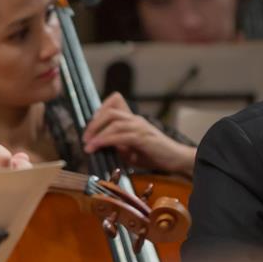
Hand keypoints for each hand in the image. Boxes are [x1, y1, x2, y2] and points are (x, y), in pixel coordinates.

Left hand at [81, 93, 196, 174]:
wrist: (177, 160)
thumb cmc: (156, 156)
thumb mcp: (132, 151)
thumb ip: (118, 146)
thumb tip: (102, 147)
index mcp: (134, 120)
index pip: (115, 102)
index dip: (100, 110)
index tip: (91, 125)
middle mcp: (136, 120)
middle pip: (110, 111)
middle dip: (94, 123)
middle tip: (85, 137)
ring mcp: (139, 127)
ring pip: (113, 122)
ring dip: (96, 133)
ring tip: (88, 145)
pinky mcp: (142, 137)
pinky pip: (119, 135)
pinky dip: (104, 141)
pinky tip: (96, 147)